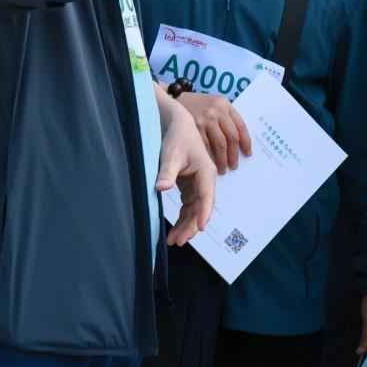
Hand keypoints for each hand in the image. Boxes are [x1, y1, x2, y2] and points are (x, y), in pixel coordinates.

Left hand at [156, 94, 216, 244]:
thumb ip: (166, 172)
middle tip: (177, 241)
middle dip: (190, 226)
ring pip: (194, 210)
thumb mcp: (169, 154)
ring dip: (186, 225)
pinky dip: (182, 218)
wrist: (176, 125)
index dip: (203, 213)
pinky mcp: (190, 186)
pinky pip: (188, 206)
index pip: (206, 197)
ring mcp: (199, 184)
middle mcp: (206, 180)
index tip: (200, 228)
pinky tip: (174, 229)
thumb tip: (161, 188)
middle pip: (201, 208)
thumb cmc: (176, 137)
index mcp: (206, 172)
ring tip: (173, 240)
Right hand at [178, 91, 250, 172]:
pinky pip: (205, 146)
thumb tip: (238, 142)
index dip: (246, 142)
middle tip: (234, 166)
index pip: (240, 126)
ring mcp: (204, 119)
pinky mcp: (192, 127)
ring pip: (219, 144)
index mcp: (225, 105)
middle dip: (234, 155)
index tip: (247, 154)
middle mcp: (216, 111)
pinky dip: (209, 157)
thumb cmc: (197, 105)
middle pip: (231, 137)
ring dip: (222, 159)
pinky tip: (209, 164)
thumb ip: (225, 118)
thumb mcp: (214, 105)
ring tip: (223, 169)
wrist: (174, 98)